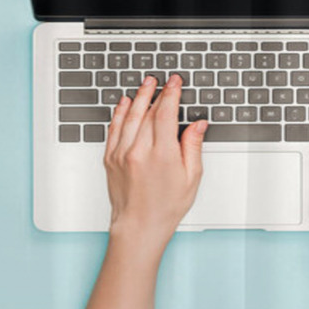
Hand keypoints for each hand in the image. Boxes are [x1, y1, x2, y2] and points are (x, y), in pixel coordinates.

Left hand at [103, 74, 205, 248]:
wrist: (138, 227)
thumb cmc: (165, 207)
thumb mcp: (191, 178)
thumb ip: (193, 146)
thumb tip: (198, 124)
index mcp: (161, 155)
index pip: (165, 114)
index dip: (171, 94)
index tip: (175, 83)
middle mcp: (138, 151)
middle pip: (147, 112)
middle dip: (157, 93)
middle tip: (163, 81)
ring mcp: (121, 154)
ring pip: (129, 116)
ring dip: (138, 97)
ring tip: (146, 84)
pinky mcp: (110, 159)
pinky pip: (114, 129)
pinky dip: (119, 113)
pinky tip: (124, 103)